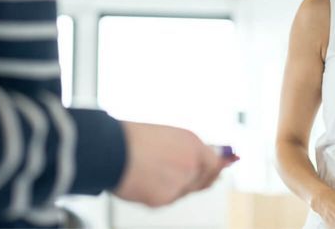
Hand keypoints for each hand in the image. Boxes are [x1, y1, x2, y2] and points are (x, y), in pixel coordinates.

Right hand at [112, 122, 233, 206]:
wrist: (111, 149)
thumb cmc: (133, 138)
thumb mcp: (167, 135)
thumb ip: (187, 148)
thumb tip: (208, 158)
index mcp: (192, 143)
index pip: (215, 162)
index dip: (219, 167)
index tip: (223, 168)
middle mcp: (191, 163)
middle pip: (203, 180)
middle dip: (196, 179)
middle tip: (182, 175)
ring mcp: (179, 183)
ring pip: (183, 191)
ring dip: (173, 185)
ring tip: (150, 169)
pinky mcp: (165, 199)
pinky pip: (166, 199)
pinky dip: (156, 192)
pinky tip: (143, 179)